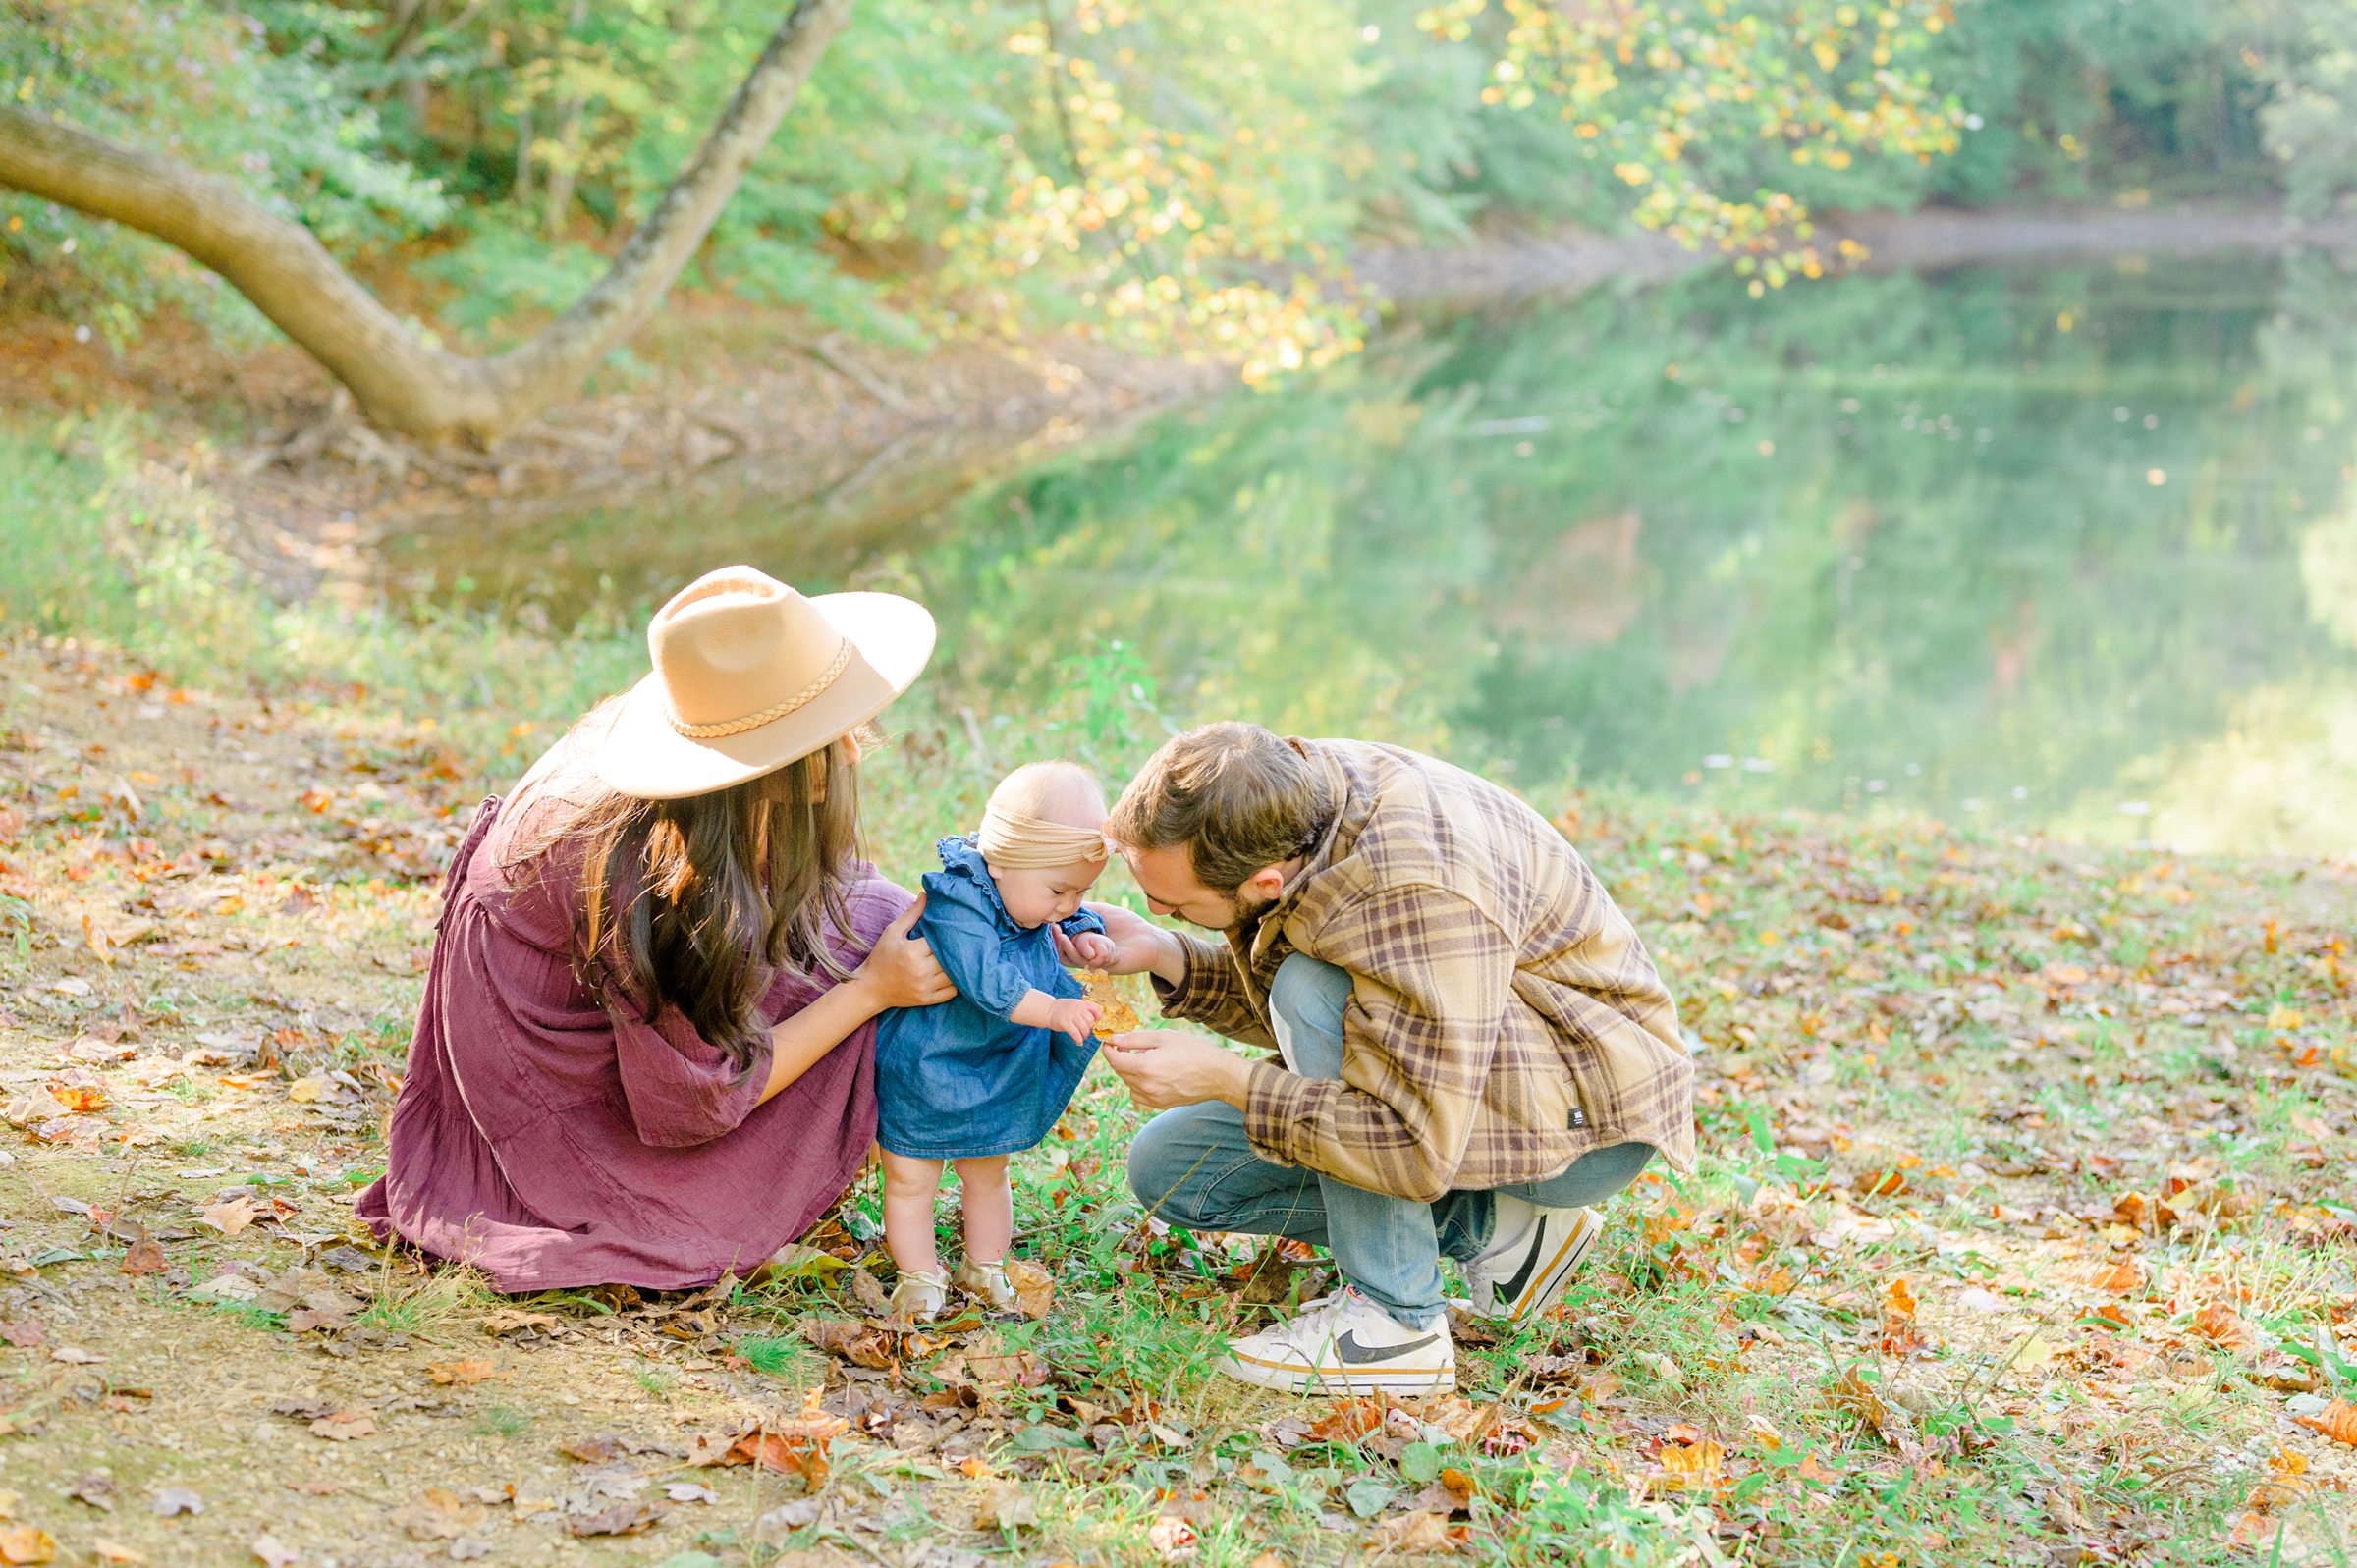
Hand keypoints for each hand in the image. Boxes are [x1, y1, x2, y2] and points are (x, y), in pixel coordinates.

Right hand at [853, 896, 955, 1009]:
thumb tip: (926, 894)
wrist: (870, 988)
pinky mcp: (926, 1000)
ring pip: (953, 975)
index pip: (940, 939)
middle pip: (949, 956)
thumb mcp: (892, 932)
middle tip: (959, 941)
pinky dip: (954, 984)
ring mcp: (925, 987)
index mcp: (912, 952)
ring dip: (955, 966)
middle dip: (953, 949)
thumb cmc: (881, 957)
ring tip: (956, 957)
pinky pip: (951, 992)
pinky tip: (951, 975)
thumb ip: (912, 914)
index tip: (950, 928)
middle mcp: (921, 970)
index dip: (946, 933)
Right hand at [1044, 997, 1101, 1043]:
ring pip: (1084, 1028)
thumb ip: (1085, 1011)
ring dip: (1085, 1035)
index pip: (1096, 1009)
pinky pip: (1075, 1033)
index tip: (1095, 1022)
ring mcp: (1071, 1015)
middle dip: (1090, 1029)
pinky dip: (1079, 1039)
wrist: (1048, 1010)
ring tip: (1082, 1038)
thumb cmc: (1064, 1010)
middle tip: (1086, 1032)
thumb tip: (1095, 1022)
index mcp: (1082, 1004)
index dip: (1098, 1017)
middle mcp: (1078, 1008)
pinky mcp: (1065, 1023)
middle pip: (1091, 1021)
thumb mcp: (1076, 1005)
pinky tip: (1078, 1042)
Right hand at [1053, 901, 1178, 978]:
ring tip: (1064, 937)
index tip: (1049, 923)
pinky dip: (1097, 949)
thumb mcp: (1101, 912)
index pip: (1062, 942)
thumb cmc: (1126, 924)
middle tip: (1055, 930)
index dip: (1054, 935)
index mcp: (1082, 941)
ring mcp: (1094, 962)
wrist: (1149, 937)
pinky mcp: (1105, 967)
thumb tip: (1062, 902)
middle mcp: (1086, 954)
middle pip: (1064, 953)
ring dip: (1069, 948)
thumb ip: (1082, 909)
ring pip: (1075, 959)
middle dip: (1057, 942)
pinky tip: (1104, 942)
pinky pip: (1093, 961)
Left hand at [1097, 1028, 1251, 1111]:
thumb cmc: (1194, 1051)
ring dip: (1130, 1070)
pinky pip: (1138, 1094)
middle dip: (1120, 1057)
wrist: (1218, 1075)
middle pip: (1120, 1071)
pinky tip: (1153, 1074)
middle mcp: (1146, 1086)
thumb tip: (1114, 1039)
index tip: (1110, 1041)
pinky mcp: (1159, 1105)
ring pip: (1128, 1083)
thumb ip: (1135, 1039)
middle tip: (1130, 1045)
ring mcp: (1152, 1098)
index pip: (1114, 1059)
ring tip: (1147, 1059)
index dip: (1108, 1049)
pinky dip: (1138, 1084)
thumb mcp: (1164, 1037)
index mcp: (1145, 1067)